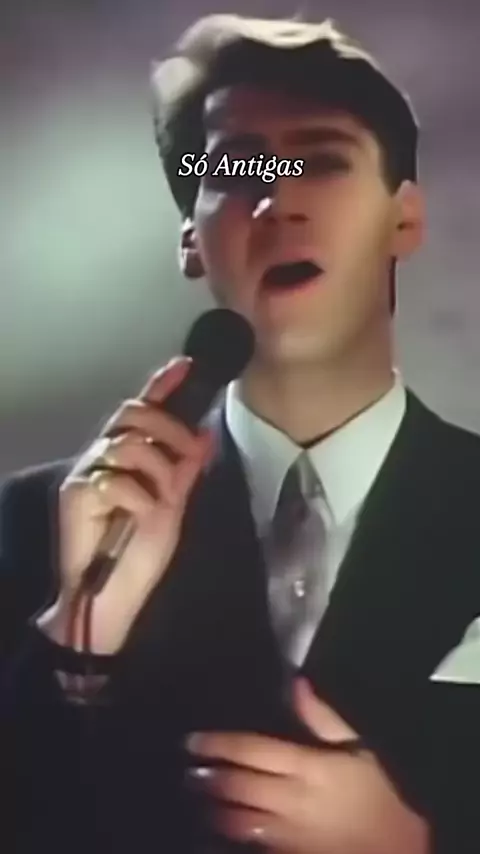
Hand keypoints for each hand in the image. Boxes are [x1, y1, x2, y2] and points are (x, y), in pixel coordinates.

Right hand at [38, 357, 212, 653]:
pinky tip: (141, 517)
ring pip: (128, 444)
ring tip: (164, 498)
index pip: (142, 412)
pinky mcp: (76, 494)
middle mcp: (102, 457)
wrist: (113, 597)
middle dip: (169, 428)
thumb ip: (184, 470)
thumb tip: (205, 435)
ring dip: (158, 469)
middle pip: (132, 414)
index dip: (161, 386)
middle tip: (188, 456)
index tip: (186, 365)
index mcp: (125, 457)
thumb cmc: (139, 555)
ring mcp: (86, 473)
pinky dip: (139, 498)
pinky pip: (116, 480)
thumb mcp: (172, 506)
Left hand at [186, 678, 429, 853]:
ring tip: (197, 797)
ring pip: (239, 820)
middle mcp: (291, 798)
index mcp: (308, 766)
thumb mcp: (360, 748)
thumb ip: (323, 717)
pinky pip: (252, 844)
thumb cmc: (380, 794)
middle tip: (188, 769)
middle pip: (239, 786)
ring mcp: (287, 833)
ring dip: (215, 808)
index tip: (194, 741)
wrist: (398, 851)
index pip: (253, 751)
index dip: (220, 745)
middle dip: (210, 778)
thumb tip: (297, 683)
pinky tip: (221, 826)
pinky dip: (233, 834)